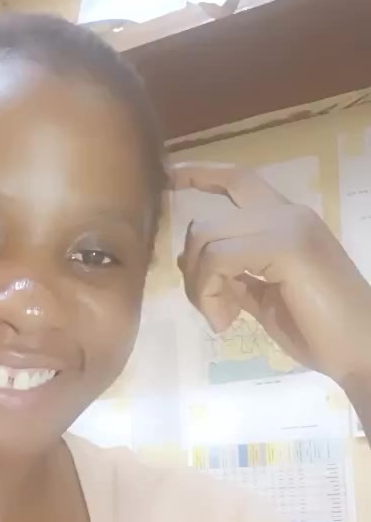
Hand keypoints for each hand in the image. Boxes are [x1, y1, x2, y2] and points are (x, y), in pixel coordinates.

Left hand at [169, 162, 370, 385]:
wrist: (361, 348)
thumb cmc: (319, 329)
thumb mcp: (265, 298)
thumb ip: (235, 276)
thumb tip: (193, 264)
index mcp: (286, 221)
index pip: (238, 181)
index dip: (201, 173)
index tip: (169, 174)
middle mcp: (287, 213)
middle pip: (206, 221)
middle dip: (191, 269)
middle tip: (211, 310)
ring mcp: (288, 225)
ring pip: (206, 238)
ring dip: (200, 287)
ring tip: (222, 319)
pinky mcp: (286, 245)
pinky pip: (219, 257)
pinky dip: (210, 292)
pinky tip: (227, 321)